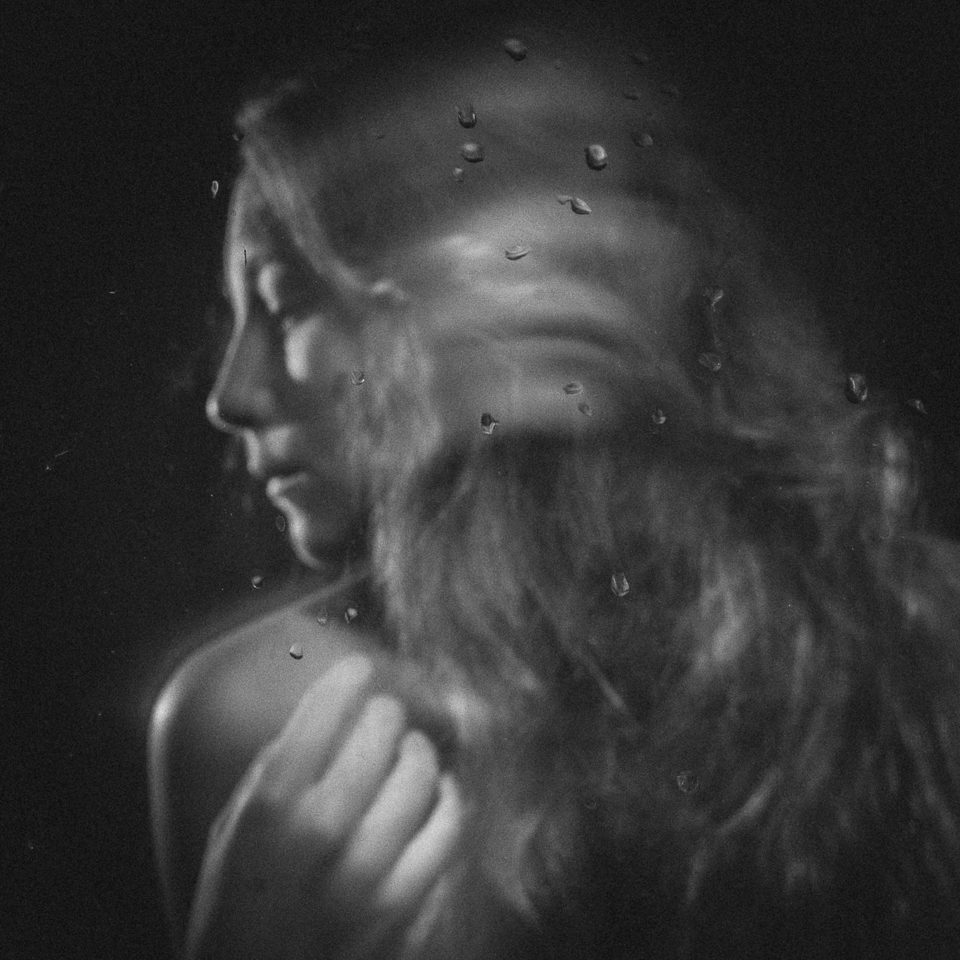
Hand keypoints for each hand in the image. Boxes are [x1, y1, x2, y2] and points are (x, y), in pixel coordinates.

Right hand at [185, 655, 464, 959]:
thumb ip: (272, 774)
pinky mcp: (401, 905)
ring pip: (421, 776)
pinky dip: (448, 801)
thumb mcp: (230, 833)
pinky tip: (439, 792)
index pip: (321, 714)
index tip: (357, 670)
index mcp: (270, 808)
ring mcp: (366, 871)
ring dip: (420, 751)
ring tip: (412, 749)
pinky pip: (447, 831)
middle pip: (380, 734)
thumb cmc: (233, 910)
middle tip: (385, 714)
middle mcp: (321, 832)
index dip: (346, 680)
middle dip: (386, 713)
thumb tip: (322, 721)